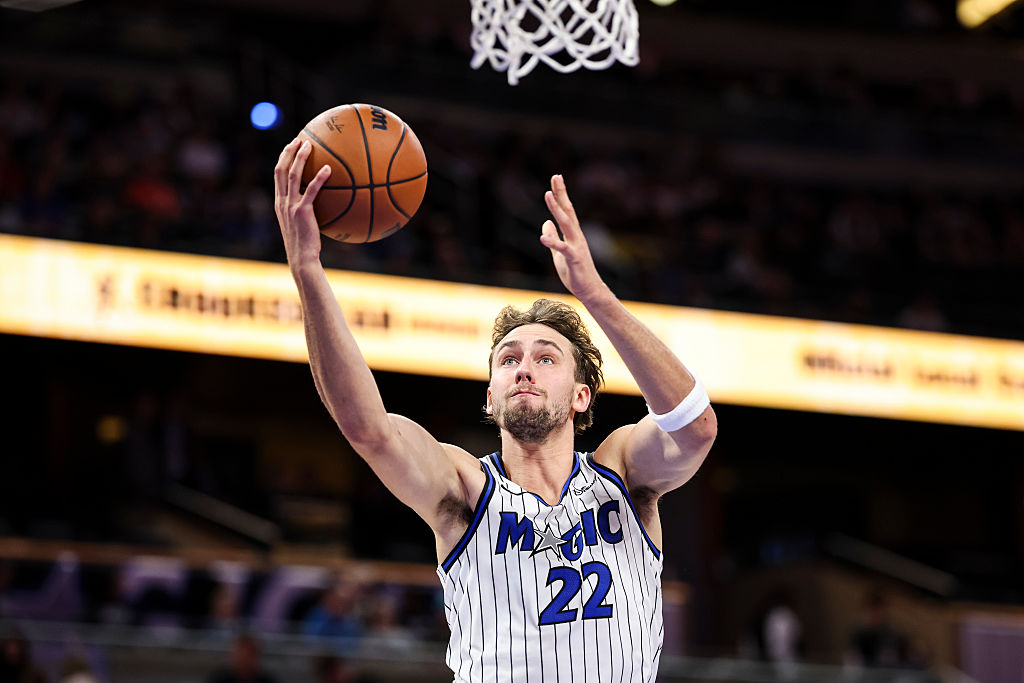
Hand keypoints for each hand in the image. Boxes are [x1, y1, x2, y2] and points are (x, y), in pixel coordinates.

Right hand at [274, 138, 331, 269]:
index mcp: (280, 203)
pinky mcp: (302, 211)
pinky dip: (319, 178)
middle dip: (288, 152)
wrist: (302, 258)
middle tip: (299, 139)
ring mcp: (290, 206)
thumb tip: (324, 201)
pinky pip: (311, 190)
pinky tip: (329, 169)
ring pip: (292, 175)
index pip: (277, 175)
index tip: (292, 146)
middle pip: (280, 169)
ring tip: (310, 145)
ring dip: (300, 158)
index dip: (283, 158)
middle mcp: (282, 201)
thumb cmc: (306, 244)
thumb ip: (307, 210)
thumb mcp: (303, 224)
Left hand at [541, 174, 606, 302]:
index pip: (566, 210)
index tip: (556, 178)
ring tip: (548, 195)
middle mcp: (576, 236)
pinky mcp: (574, 258)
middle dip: (561, 194)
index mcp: (572, 234)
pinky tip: (542, 237)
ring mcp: (576, 246)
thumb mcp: (558, 253)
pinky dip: (552, 242)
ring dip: (556, 209)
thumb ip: (553, 237)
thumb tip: (545, 223)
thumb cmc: (575, 272)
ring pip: (566, 224)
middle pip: (567, 211)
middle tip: (556, 176)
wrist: (589, 290)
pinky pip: (562, 249)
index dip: (561, 195)